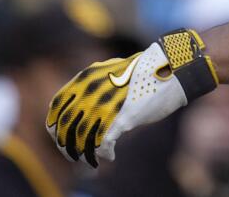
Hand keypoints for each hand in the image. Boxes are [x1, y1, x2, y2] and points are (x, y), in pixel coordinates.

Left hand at [46, 29, 217, 166]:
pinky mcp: (122, 118)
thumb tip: (83, 105)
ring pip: (81, 138)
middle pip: (65, 126)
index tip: (59, 136)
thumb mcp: (113, 73)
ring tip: (92, 159)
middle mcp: (92, 91)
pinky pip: (103, 143)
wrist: (173, 69)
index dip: (54, 126)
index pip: (56, 107)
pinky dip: (103, 154)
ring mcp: (106, 104)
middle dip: (66, 145)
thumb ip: (95, 86)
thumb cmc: (146, 72)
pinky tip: (110, 156)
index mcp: (87, 78)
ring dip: (83, 153)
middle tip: (74, 154)